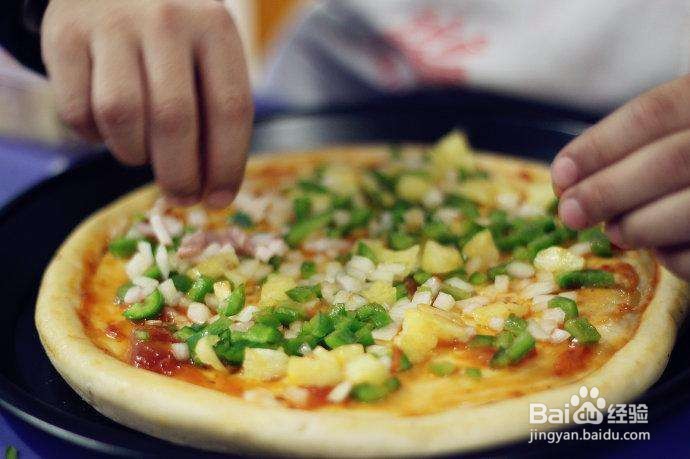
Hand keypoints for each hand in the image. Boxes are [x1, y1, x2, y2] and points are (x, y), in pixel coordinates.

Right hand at [41, 0, 252, 206]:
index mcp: (215, 27)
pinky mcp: (65, 36)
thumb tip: (210, 189)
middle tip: (181, 198)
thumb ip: (215, 111)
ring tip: (142, 153)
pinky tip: (107, 128)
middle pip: (175, 119)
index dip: (226, 165)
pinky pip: (77, 110)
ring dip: (133, 153)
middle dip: (179, 174)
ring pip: (121, 116)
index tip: (219, 200)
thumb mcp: (208, 55)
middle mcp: (167, 21)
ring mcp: (112, 25)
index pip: (230, 108)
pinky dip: (91, 135)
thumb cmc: (174, 36)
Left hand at [551, 75, 689, 278]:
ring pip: (689, 208)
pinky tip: (659, 247)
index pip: (652, 114)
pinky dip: (671, 256)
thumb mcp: (675, 131)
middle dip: (607, 191)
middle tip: (570, 213)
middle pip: (668, 161)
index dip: (599, 146)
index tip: (560, 175)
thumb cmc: (688, 153)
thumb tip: (569, 182)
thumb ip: (634, 147)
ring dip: (637, 226)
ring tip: (613, 232)